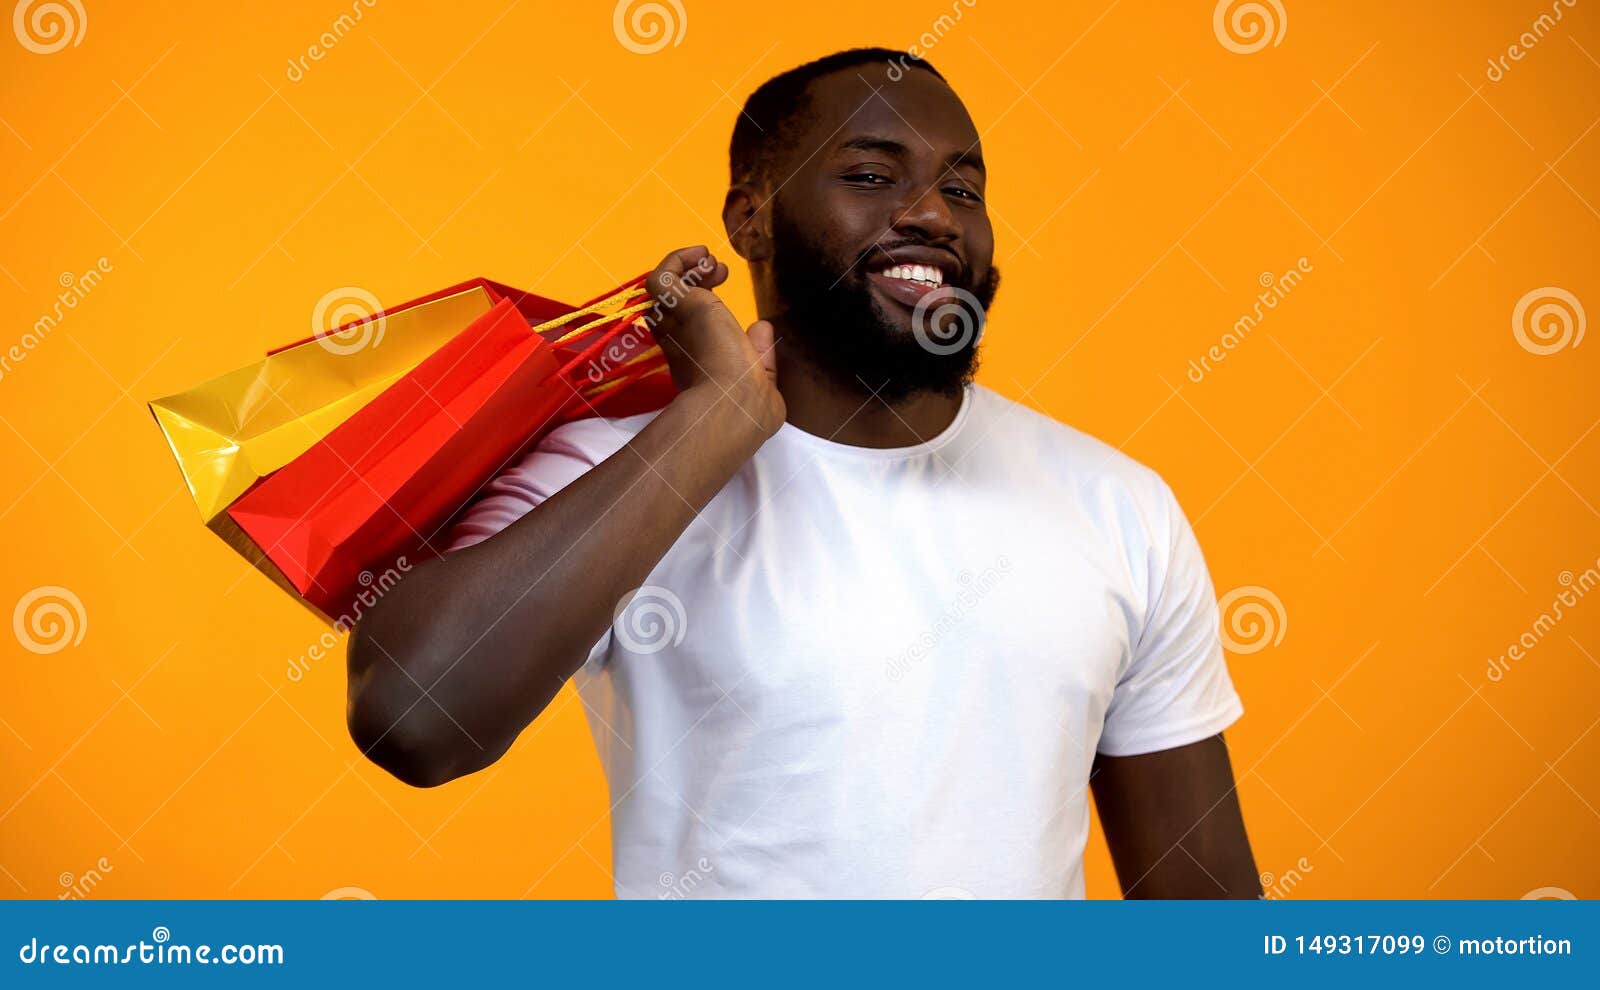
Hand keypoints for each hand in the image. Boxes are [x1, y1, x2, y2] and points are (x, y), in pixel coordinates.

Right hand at [645, 246, 783, 437]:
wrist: (731, 401)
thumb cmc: (747, 395)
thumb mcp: (761, 374)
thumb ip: (762, 353)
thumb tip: (763, 327)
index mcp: (696, 359)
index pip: (684, 328)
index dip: (700, 303)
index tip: (725, 292)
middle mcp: (680, 340)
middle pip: (673, 304)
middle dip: (695, 281)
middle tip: (719, 271)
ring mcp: (673, 322)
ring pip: (663, 288)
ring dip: (687, 266)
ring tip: (711, 261)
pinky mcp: (670, 304)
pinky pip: (660, 277)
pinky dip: (678, 259)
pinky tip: (703, 254)